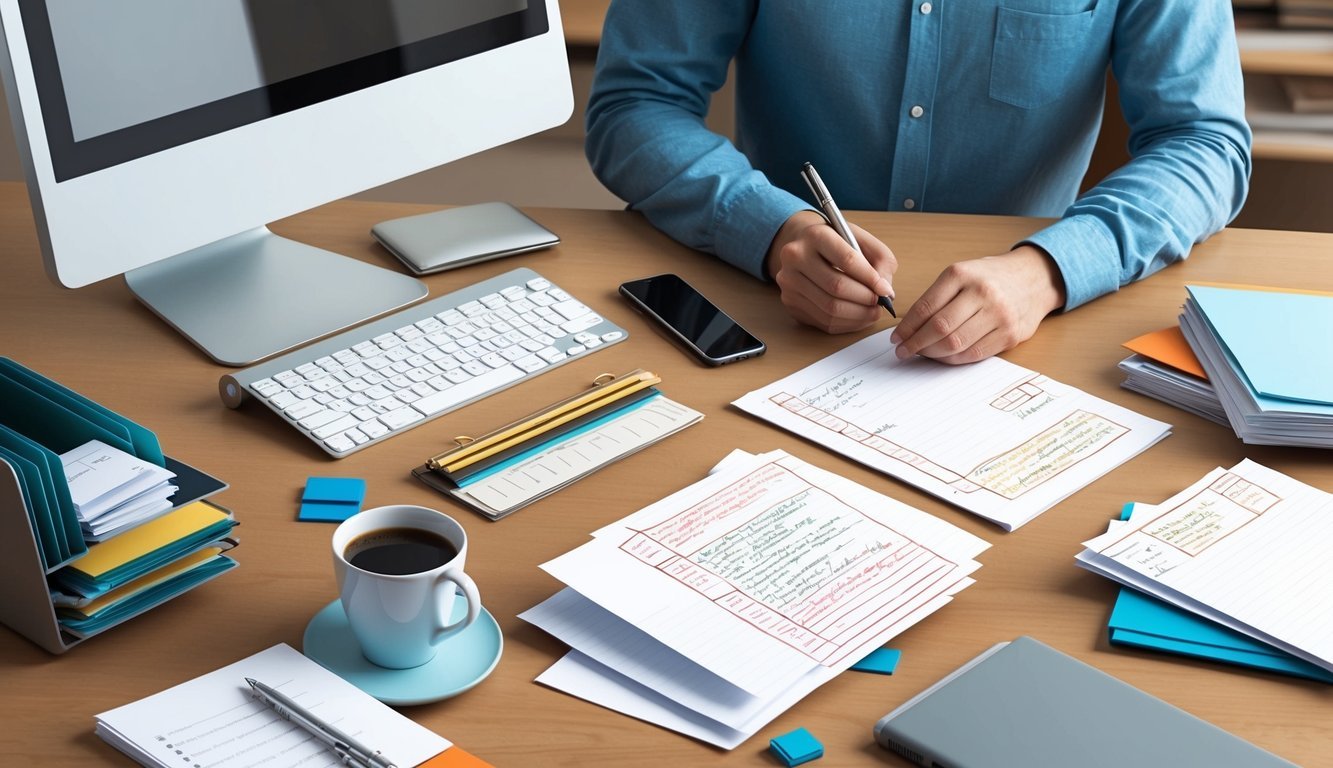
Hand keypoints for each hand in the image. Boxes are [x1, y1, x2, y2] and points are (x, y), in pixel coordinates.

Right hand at [764, 210, 897, 333]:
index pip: (847, 260)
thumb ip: (880, 260)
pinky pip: (823, 321)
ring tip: (872, 311)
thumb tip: (885, 290)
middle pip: (837, 287)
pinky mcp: (789, 301)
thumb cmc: (836, 243)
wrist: (803, 246)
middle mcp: (796, 257)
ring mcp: (789, 281)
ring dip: (858, 315)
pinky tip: (857, 316)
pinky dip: (846, 323)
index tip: (885, 289)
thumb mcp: (862, 239)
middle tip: (879, 302)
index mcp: (816, 235)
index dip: (870, 278)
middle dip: (865, 299)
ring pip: (830, 309)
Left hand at [890, 246, 1065, 363]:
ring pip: (955, 344)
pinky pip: (974, 354)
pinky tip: (944, 356)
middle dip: (915, 344)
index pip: (926, 307)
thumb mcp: (962, 274)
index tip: (896, 337)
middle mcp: (982, 293)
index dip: (907, 327)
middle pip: (939, 328)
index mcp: (962, 275)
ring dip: (932, 354)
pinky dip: (953, 359)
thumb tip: (909, 327)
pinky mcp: (1010, 335)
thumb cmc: (991, 277)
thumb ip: (937, 297)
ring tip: (922, 354)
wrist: (1035, 277)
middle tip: (903, 351)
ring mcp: (998, 315)